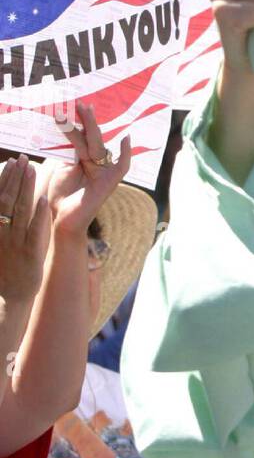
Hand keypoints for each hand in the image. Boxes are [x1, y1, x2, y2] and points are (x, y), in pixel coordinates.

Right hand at [0, 155, 50, 305]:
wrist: (8, 299)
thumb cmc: (5, 268)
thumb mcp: (1, 241)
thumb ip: (4, 219)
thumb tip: (9, 196)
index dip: (4, 178)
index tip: (11, 161)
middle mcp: (0, 233)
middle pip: (6, 200)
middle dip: (14, 177)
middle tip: (23, 158)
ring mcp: (13, 244)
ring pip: (18, 212)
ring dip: (26, 189)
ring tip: (33, 170)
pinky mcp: (29, 255)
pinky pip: (33, 232)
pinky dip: (38, 215)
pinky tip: (44, 200)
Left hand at [43, 101, 130, 237]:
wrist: (62, 217)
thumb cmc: (60, 194)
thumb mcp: (61, 166)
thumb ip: (69, 150)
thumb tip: (71, 129)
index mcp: (84, 158)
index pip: (82, 137)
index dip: (77, 122)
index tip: (71, 106)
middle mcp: (96, 162)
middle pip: (92, 138)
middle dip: (86, 120)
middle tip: (81, 103)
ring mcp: (104, 172)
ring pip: (99, 146)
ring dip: (93, 127)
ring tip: (85, 111)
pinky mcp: (110, 182)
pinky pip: (122, 167)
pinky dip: (126, 154)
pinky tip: (126, 139)